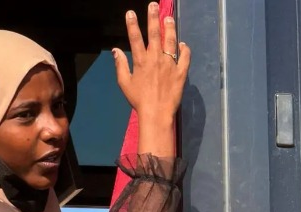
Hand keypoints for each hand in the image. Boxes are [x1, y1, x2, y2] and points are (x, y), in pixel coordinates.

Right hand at [113, 2, 190, 120]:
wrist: (156, 113)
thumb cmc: (138, 100)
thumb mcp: (125, 83)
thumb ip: (120, 65)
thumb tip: (116, 50)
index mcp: (141, 61)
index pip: (135, 38)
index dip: (132, 24)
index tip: (130, 13)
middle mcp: (156, 59)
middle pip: (155, 34)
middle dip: (153, 18)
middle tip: (153, 5)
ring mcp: (170, 64)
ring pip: (171, 41)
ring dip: (170, 28)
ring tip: (169, 18)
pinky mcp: (181, 72)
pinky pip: (185, 56)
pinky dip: (184, 48)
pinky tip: (182, 43)